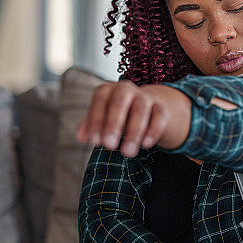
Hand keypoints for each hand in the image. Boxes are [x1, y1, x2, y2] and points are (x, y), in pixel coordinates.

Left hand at [76, 81, 190, 156]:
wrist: (144, 108)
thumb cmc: (115, 115)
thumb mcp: (101, 118)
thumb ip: (90, 126)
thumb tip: (81, 137)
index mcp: (107, 90)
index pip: (100, 101)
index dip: (96, 121)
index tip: (95, 141)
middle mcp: (125, 89)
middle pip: (120, 102)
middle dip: (113, 124)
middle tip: (109, 146)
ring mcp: (145, 97)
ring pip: (140, 110)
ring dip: (133, 133)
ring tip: (127, 153)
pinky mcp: (160, 107)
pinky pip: (159, 116)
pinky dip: (153, 131)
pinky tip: (146, 145)